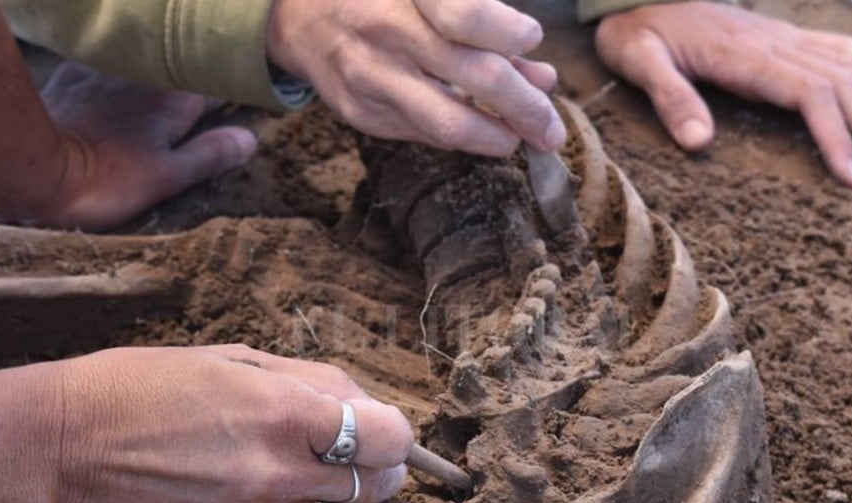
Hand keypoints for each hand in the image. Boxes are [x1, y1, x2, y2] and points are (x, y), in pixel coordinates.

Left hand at [0, 62, 257, 230]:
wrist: (27, 168)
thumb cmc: (102, 181)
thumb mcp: (165, 179)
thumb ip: (209, 156)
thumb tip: (250, 138)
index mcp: (174, 104)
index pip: (217, 81)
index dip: (234, 78)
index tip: (252, 78)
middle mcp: (143, 79)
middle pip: (182, 62)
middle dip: (200, 63)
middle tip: (216, 65)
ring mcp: (106, 74)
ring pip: (144, 55)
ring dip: (160, 56)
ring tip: (172, 59)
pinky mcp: (71, 74)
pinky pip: (104, 55)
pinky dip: (118, 57)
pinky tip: (119, 61)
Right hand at [49, 345, 414, 502]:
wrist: (64, 445)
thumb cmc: (147, 387)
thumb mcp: (237, 361)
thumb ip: (313, 384)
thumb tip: (365, 405)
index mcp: (285, 417)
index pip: (391, 439)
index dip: (394, 431)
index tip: (382, 428)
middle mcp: (277, 478)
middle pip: (376, 487)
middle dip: (376, 466)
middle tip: (355, 449)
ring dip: (335, 493)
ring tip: (298, 465)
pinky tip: (239, 488)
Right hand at [266, 0, 564, 156]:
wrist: (299, 17)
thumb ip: (485, 21)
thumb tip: (540, 73)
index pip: (466, 14)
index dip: (509, 31)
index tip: (531, 39)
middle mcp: (386, 31)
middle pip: (477, 74)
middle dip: (527, 108)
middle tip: (552, 129)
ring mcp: (371, 76)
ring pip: (450, 122)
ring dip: (499, 138)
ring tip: (526, 140)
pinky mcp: (361, 113)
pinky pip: (424, 135)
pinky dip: (462, 138)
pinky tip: (484, 133)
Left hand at [594, 3, 851, 185]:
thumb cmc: (637, 32)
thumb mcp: (639, 61)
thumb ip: (669, 97)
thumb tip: (698, 142)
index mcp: (746, 54)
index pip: (809, 92)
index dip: (836, 134)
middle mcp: (776, 43)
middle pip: (844, 82)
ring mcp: (785, 38)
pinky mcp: (784, 39)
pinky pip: (841, 54)